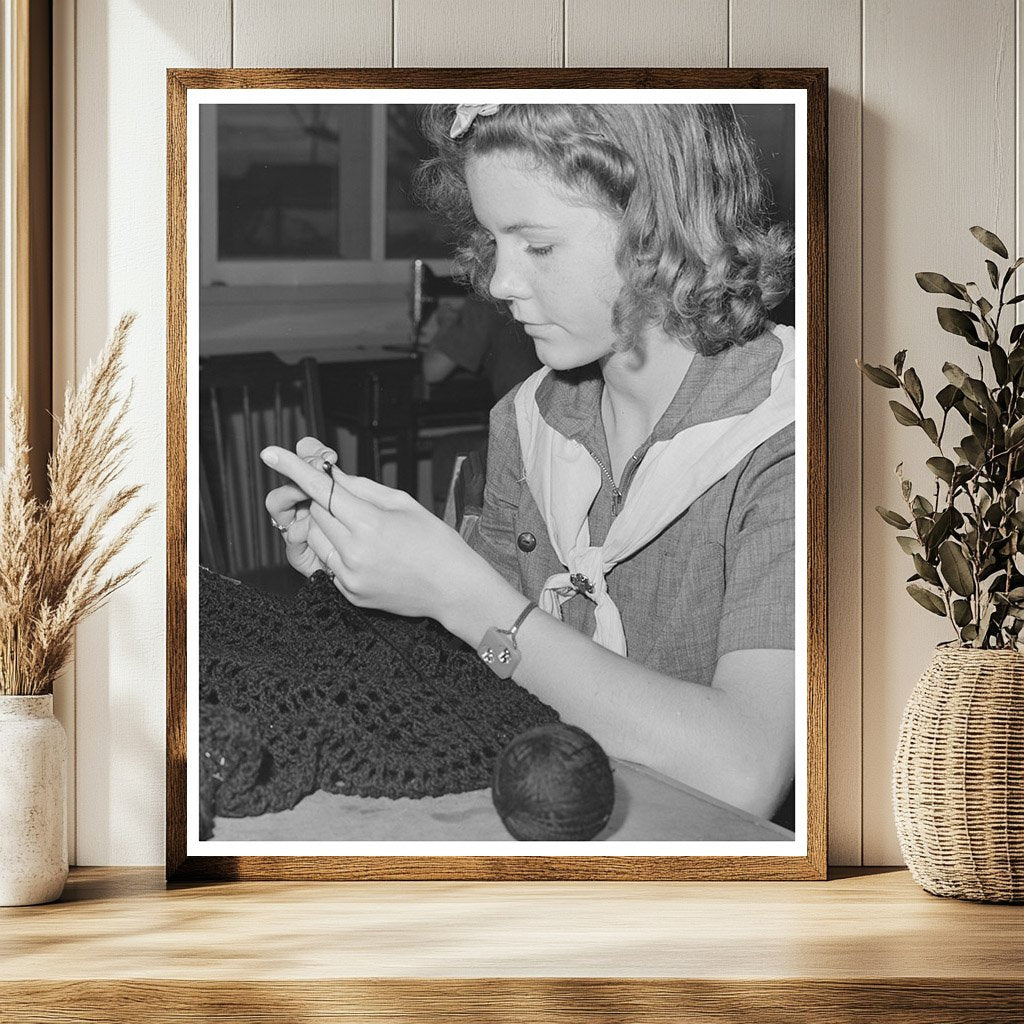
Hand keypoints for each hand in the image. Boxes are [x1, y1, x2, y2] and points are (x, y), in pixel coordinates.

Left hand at [262, 436, 479, 619]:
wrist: (453, 587)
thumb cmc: (435, 542)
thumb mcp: (403, 503)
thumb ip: (361, 487)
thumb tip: (331, 473)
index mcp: (370, 523)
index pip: (321, 489)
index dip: (294, 468)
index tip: (270, 454)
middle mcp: (355, 551)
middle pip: (317, 512)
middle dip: (328, 503)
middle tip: (354, 505)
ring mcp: (350, 575)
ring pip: (317, 537)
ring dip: (330, 527)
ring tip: (365, 534)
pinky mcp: (349, 592)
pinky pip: (327, 562)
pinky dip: (338, 552)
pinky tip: (369, 555)